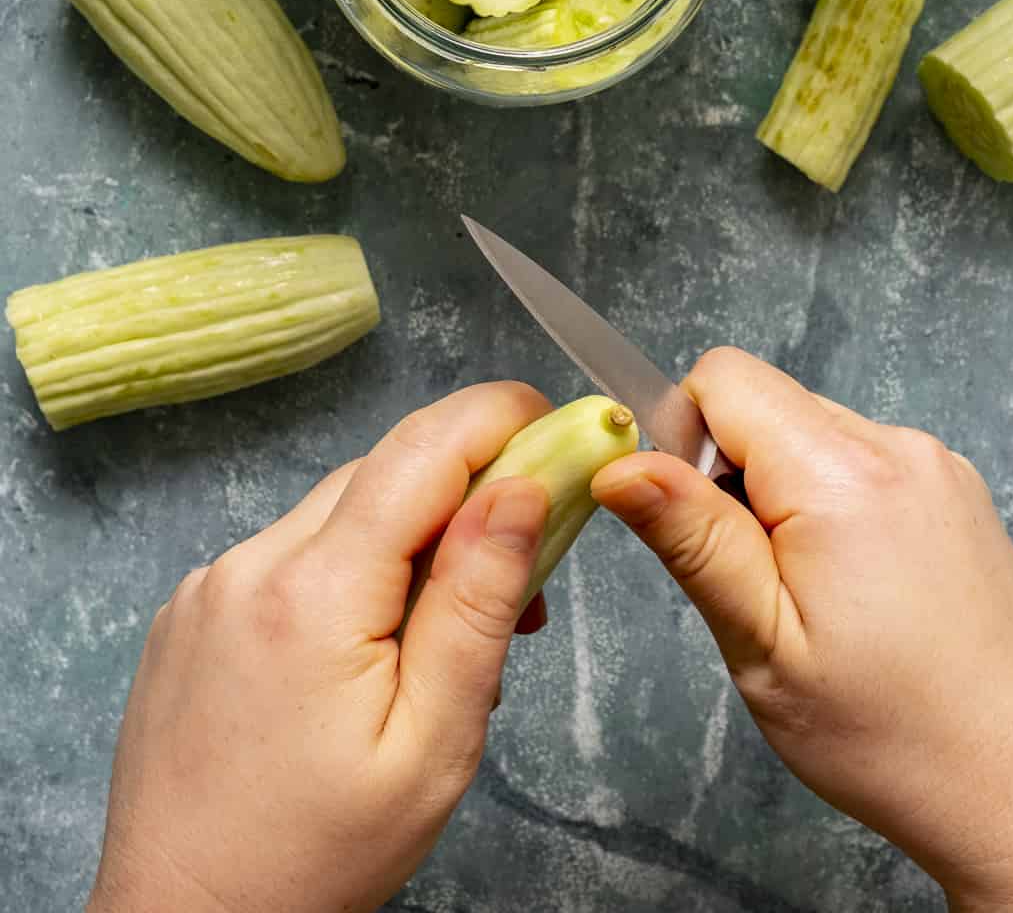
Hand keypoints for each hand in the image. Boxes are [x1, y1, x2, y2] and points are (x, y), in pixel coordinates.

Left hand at [89, 382, 550, 912]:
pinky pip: (290, 557)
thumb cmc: (316, 858)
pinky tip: (367, 656)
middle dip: (465, 495)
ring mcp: (210, 584)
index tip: (558, 424)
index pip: (422, 448)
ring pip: (337, 516)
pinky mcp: (191, 612)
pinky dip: (346, 575)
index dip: (498, 417)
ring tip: (445, 641)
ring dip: (405, 542)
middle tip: (527, 571)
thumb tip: (521, 488)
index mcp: (314, 592)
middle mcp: (250, 564)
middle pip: (383, 477)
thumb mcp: (432, 746)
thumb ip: (478, 606)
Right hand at [592, 349, 1012, 912]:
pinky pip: (868, 464)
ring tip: (820, 603)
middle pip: (771, 405)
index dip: (686, 439)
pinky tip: (865, 598)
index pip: (724, 378)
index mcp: (842, 472)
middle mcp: (899, 445)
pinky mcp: (963, 495)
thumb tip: (619, 462)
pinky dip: (841, 509)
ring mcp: (941, 467)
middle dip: (738, 477)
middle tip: (761, 587)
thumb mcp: (763, 646)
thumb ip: (693, 538)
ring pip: (816, 436)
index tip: (700, 528)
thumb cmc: (889, 737)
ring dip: (790, 496)